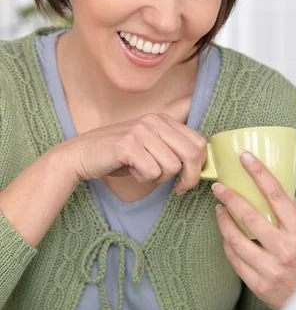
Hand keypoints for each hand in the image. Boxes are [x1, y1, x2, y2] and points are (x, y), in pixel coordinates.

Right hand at [56, 96, 206, 194]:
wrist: (81, 155)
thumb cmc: (119, 156)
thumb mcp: (151, 146)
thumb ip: (173, 150)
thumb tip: (200, 166)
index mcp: (163, 120)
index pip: (198, 142)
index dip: (199, 165)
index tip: (187, 180)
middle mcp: (154, 121)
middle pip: (191, 154)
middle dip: (189, 177)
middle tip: (178, 189)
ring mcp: (140, 131)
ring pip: (171, 166)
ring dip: (159, 178)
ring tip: (142, 172)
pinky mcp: (127, 145)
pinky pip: (152, 172)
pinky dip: (144, 179)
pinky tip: (132, 172)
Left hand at [212, 151, 295, 309]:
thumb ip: (292, 212)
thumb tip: (271, 186)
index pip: (277, 195)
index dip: (259, 173)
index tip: (245, 158)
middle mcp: (285, 249)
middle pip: (250, 216)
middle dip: (230, 198)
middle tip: (218, 187)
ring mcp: (271, 268)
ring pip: (236, 239)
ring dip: (223, 221)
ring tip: (218, 210)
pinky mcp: (258, 284)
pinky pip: (235, 260)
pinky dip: (228, 245)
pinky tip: (226, 236)